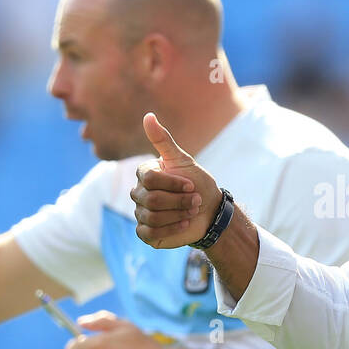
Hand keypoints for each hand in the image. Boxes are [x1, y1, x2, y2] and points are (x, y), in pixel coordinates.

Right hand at [130, 112, 216, 248]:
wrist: (209, 211)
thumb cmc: (197, 183)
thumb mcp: (183, 160)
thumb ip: (163, 140)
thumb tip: (148, 115)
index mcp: (145, 174)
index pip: (150, 178)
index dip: (174, 183)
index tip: (191, 185)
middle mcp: (138, 193)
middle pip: (152, 199)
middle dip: (179, 201)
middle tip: (196, 201)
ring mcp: (140, 213)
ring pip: (152, 216)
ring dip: (178, 214)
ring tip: (192, 212)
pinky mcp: (145, 232)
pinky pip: (149, 232)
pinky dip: (171, 228)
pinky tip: (185, 224)